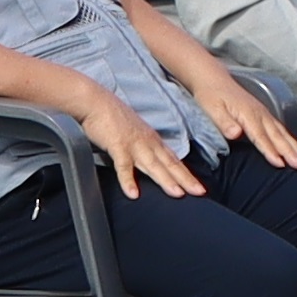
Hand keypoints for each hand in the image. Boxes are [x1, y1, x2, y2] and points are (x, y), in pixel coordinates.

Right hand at [77, 93, 207, 197]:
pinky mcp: (118, 145)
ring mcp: (134, 144)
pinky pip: (123, 166)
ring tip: (178, 194)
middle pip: (170, 164)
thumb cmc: (113, 118)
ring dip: (166, 180)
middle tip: (200, 193)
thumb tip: (151, 162)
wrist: (96, 102)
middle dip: (186, 180)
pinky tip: (133, 194)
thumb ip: (144, 148)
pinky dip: (128, 180)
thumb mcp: (135, 133)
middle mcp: (148, 143)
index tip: (199, 187)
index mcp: (153, 140)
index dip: (187, 175)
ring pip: (153, 165)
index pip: (174, 160)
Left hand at [193, 69, 296, 165]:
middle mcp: (260, 114)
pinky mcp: (265, 115)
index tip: (280, 164)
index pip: (261, 137)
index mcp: (248, 114)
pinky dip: (291, 141)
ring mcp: (264, 114)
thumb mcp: (211, 109)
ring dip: (296, 148)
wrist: (214, 79)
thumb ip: (224, 122)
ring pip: (283, 134)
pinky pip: (281, 130)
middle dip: (292, 152)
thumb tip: (235, 134)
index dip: (271, 151)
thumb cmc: (210, 95)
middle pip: (278, 136)